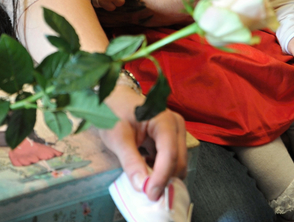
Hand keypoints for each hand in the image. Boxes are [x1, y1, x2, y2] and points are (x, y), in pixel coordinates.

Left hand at [100, 84, 186, 200]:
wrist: (114, 98)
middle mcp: (175, 125)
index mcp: (164, 119)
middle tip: (145, 192)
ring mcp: (175, 132)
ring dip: (164, 177)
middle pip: (178, 161)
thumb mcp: (118, 137)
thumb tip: (143, 187)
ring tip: (144, 180)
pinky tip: (147, 170)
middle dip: (164, 179)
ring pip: (178, 164)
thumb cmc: (114, 111)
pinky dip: (162, 171)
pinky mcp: (171, 140)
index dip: (162, 177)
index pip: (170, 153)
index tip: (150, 194)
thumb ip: (131, 162)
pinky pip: (173, 161)